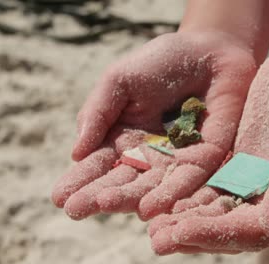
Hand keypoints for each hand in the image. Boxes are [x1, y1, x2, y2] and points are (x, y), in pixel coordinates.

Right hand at [51, 32, 256, 220]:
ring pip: (151, 186)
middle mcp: (147, 157)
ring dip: (129, 198)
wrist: (209, 53)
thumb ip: (98, 113)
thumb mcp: (120, 80)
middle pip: (121, 182)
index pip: (98, 166)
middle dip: (98, 195)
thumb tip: (76, 153)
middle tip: (75, 208)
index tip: (59, 197)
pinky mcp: (205, 160)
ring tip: (106, 204)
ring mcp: (176, 161)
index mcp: (122, 140)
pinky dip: (170, 193)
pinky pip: (188, 180)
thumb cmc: (160, 63)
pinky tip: (150, 207)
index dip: (79, 181)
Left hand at [149, 44, 268, 253]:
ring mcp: (256, 183)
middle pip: (231, 227)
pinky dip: (189, 196)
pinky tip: (164, 198)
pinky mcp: (240, 165)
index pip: (253, 230)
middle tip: (157, 240)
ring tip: (153, 228)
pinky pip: (211, 186)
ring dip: (186, 221)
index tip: (181, 231)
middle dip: (194, 234)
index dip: (217, 233)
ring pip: (217, 210)